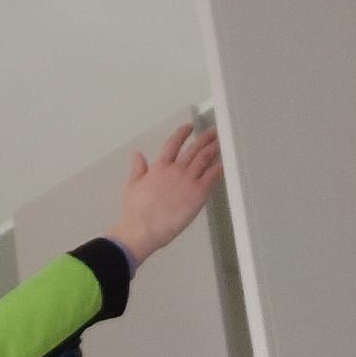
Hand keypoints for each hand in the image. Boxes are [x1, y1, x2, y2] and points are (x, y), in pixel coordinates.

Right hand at [108, 121, 222, 265]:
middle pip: (193, 149)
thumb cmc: (135, 212)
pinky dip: (219, 169)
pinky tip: (223, 164)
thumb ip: (137, 167)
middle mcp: (175, 170)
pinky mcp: (198, 194)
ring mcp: (188, 181)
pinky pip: (212, 177)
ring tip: (221, 142)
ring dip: (214, 149)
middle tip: (213, 132)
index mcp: (159, 167)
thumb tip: (137, 154)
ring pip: (204, 159)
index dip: (182, 133)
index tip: (189, 127)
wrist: (143, 229)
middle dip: (205, 138)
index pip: (173, 143)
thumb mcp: (131, 185)